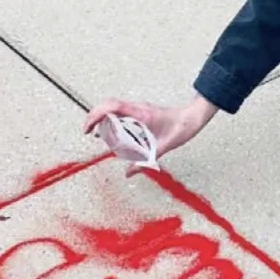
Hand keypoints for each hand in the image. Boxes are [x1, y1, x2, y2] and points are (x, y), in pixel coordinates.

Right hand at [83, 92, 219, 176]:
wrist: (191, 118)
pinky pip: (121, 111)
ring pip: (113, 106)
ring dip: (102, 117)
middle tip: (88, 132)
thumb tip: (128, 173)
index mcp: (141, 114)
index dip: (96, 114)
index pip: (113, 106)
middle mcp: (138, 108)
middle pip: (108, 104)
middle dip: (94, 116)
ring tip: (97, 133)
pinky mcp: (140, 111)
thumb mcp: (162, 148)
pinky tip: (111, 131)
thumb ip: (144, 162)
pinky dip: (111, 118)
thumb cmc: (180, 128)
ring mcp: (139, 108)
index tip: (88, 128)